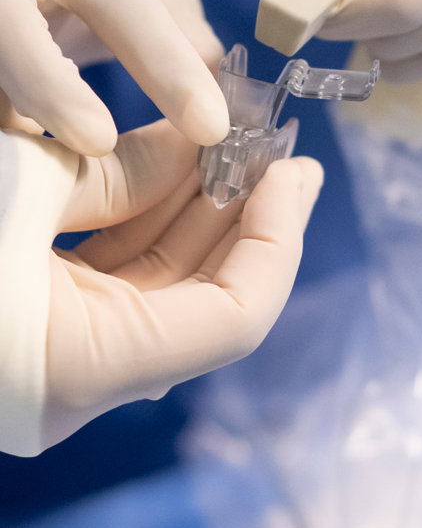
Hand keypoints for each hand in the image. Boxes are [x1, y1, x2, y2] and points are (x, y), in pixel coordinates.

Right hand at [0, 0, 228, 152]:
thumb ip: (181, 31)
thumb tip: (225, 102)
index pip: (125, 11)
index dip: (171, 72)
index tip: (212, 128)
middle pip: (14, 36)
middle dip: (55, 93)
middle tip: (98, 143)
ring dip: (28, 131)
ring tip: (63, 162)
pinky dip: (16, 137)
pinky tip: (40, 159)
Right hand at [0, 126, 321, 455]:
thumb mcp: (23, 186)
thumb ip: (122, 173)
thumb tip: (198, 146)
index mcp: (86, 370)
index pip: (234, 320)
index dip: (275, 241)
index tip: (289, 172)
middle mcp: (85, 381)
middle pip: (205, 299)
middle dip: (250, 219)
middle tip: (285, 155)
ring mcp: (65, 355)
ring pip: (162, 282)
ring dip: (199, 210)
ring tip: (238, 146)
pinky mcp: (44, 327)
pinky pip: (118, 276)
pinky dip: (146, 219)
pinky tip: (176, 165)